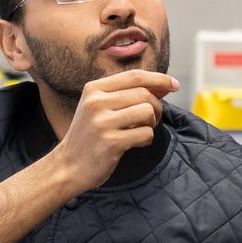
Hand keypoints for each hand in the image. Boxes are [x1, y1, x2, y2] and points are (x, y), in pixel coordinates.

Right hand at [44, 70, 179, 193]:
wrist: (68, 166)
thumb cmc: (88, 136)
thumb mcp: (99, 108)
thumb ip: (128, 94)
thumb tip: (163, 85)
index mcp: (93, 89)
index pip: (134, 75)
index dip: (159, 78)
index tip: (174, 84)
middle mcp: (96, 102)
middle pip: (144, 94)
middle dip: (156, 106)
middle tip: (152, 119)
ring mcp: (102, 122)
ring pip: (147, 111)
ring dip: (152, 123)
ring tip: (142, 130)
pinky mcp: (111, 142)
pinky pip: (145, 134)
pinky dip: (147, 139)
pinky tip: (136, 143)